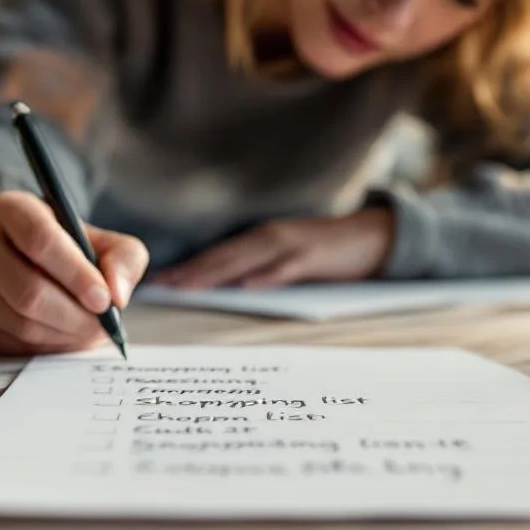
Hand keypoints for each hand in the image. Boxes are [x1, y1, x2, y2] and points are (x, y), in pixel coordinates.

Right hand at [0, 191, 149, 355]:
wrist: (38, 266)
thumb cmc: (76, 251)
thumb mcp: (110, 244)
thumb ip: (125, 260)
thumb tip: (116, 294)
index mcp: (12, 208)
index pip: (39, 239)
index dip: (75, 274)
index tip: (104, 300)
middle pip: (27, 289)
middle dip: (74, 316)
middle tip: (102, 325)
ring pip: (19, 321)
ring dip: (63, 334)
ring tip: (88, 330)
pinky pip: (9, 343)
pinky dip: (44, 348)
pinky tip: (63, 336)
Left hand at [152, 208, 394, 289]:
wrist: (370, 238)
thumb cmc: (324, 254)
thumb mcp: (285, 260)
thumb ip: (257, 271)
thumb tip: (226, 292)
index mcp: (260, 240)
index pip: (216, 255)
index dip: (187, 268)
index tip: (159, 282)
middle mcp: (270, 237)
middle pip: (223, 255)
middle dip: (191, 271)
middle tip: (161, 285)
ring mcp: (291, 244)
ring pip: (246, 259)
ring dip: (216, 272)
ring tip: (188, 286)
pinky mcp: (314, 255)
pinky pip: (286, 267)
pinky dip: (265, 276)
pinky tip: (246, 286)